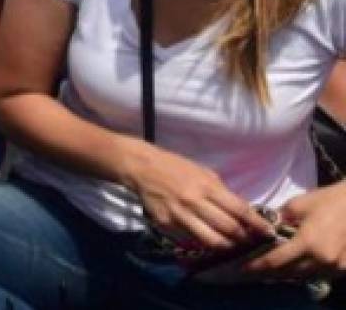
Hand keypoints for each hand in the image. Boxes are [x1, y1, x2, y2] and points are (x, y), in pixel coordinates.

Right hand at [122, 141, 272, 250]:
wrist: (142, 167)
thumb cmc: (175, 166)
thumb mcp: (203, 172)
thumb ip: (222, 192)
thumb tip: (241, 209)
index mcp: (207, 186)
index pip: (240, 210)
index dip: (257, 224)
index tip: (268, 232)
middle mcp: (195, 202)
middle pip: (229, 229)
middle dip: (244, 237)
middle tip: (249, 240)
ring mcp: (180, 215)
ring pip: (212, 240)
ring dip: (226, 245)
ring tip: (231, 244)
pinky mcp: (167, 224)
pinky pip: (190, 238)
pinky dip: (202, 240)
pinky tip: (207, 238)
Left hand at [241, 184, 345, 280]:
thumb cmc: (326, 200)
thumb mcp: (296, 205)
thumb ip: (280, 220)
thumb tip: (266, 229)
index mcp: (307, 243)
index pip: (277, 260)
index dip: (259, 265)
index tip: (244, 268)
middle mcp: (321, 259)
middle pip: (291, 272)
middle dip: (272, 272)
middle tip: (257, 269)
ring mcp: (335, 266)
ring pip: (306, 276)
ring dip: (289, 274)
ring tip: (273, 270)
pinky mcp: (344, 267)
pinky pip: (320, 274)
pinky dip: (307, 272)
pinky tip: (297, 266)